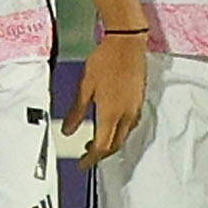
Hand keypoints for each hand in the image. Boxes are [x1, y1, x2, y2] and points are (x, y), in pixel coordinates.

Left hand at [61, 30, 148, 167]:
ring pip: (124, 135)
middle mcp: (126, 115)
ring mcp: (135, 108)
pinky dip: (119, 131)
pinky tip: (111, 124)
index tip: (82, 164)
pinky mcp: (139, 101)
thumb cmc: (105, 60)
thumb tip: (68, 131)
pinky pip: (130, 124)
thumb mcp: (84, 87)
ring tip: (94, 140)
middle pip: (115, 145)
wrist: (127, 43)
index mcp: (111, 114)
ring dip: (110, 143)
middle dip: (101, 154)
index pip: (102, 146)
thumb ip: (77, 111)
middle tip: (86, 154)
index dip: (91, 158)